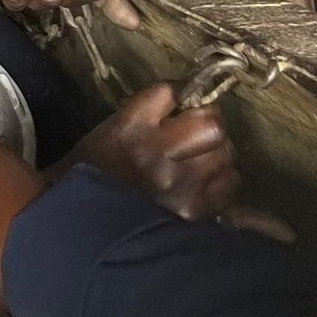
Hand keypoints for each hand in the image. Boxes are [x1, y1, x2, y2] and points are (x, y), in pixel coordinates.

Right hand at [65, 83, 237, 220]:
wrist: (86, 223)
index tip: (178, 106)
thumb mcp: (110, 130)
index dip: (180, 96)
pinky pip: (229, 184)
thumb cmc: (96, 170)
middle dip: (208, 125)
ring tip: (199, 161)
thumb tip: (184, 98)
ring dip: (215, 154)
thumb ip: (147, 113)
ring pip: (225, 154)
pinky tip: (204, 183)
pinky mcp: (195, 211)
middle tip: (197, 133)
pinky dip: (222, 180)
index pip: (169, 93)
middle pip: (210, 125)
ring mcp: (180, 185)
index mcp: (129, 129)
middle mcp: (157, 154)